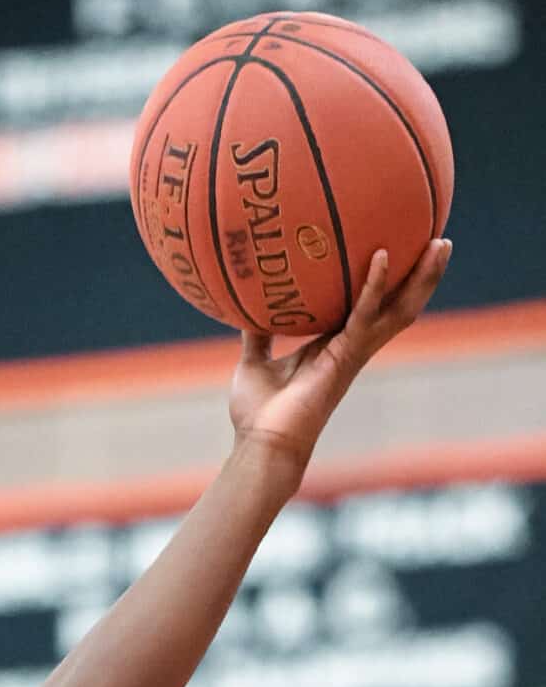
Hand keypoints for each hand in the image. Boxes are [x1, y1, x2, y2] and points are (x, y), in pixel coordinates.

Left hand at [229, 239, 450, 472]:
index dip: (390, 284)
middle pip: (399, 307)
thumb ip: (257, 334)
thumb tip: (245, 304)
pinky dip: (374, 286)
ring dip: (421, 277)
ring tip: (440, 243)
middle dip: (422, 277)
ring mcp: (353, 353)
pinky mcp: (345, 357)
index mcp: (336, 345)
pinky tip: (382, 256)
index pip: (372, 307)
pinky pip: (364, 315)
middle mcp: (353, 347)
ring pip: (399, 310)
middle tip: (440, 241)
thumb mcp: (254, 363)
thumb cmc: (258, 414)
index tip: (403, 249)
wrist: (262, 445)